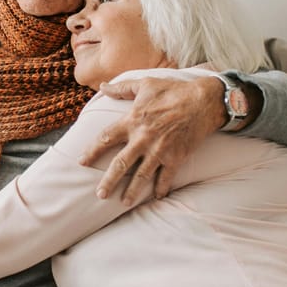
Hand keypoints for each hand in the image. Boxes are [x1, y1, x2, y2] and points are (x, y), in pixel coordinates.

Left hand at [81, 76, 226, 202]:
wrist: (204, 101)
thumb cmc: (173, 90)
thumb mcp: (145, 84)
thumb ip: (121, 88)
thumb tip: (102, 86)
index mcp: (132, 120)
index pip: (105, 138)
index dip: (92, 151)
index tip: (82, 161)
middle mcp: (143, 138)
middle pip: (121, 164)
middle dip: (109, 181)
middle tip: (100, 194)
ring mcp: (160, 150)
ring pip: (141, 175)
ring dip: (132, 191)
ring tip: (123, 202)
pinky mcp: (176, 157)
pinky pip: (166, 177)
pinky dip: (161, 188)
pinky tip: (157, 197)